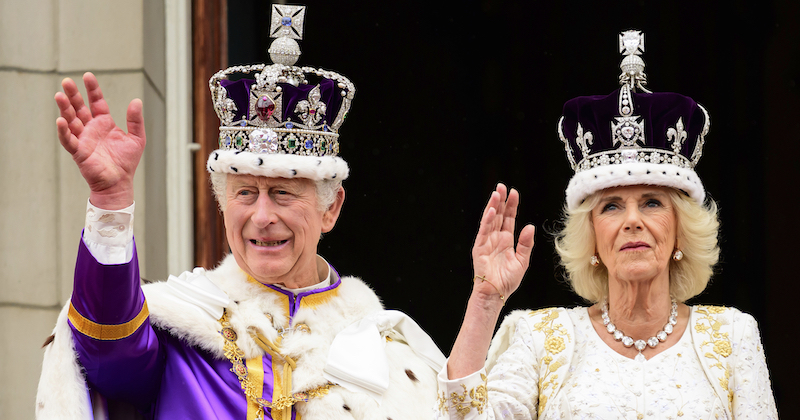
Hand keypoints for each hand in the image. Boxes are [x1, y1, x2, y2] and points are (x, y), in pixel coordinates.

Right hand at [55, 72, 145, 209]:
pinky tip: (60, 120)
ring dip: (64, 109)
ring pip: (71, 120)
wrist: (120, 182)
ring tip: (59, 95)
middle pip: (79, 108)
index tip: (88, 76)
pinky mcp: (78, 152)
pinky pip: (68, 140)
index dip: (92, 89)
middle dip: (73, 95)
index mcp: (104, 123)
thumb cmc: (126, 162)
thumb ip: (135, 120)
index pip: (96, 102)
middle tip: (66, 81)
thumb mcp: (137, 138)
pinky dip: (64, 131)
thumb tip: (136, 100)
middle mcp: (91, 128)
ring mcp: (83, 139)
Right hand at [471, 183, 534, 301]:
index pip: (508, 219)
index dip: (511, 206)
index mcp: (506, 240)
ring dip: (493, 206)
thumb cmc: (507, 280)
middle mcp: (496, 238)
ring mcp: (487, 242)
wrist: (496, 293)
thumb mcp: (522, 261)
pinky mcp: (479, 248)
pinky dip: (487, 221)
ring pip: (490, 220)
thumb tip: (530, 226)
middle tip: (503, 186)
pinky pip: (483, 231)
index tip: (514, 193)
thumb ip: (526, 244)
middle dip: (501, 201)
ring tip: (497, 193)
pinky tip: (491, 211)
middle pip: (499, 215)